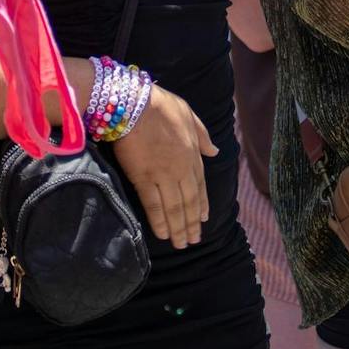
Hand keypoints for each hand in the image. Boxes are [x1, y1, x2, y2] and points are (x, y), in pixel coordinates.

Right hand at [112, 86, 218, 249]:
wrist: (134, 104)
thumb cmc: (159, 105)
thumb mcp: (188, 114)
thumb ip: (202, 135)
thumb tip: (214, 151)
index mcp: (192, 153)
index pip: (200, 184)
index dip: (202, 204)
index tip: (204, 219)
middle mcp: (181, 168)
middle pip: (189, 201)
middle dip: (191, 223)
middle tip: (193, 241)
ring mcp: (163, 175)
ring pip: (174, 207)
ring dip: (178, 228)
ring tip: (180, 244)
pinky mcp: (143, 178)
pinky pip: (153, 204)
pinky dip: (159, 221)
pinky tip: (163, 234)